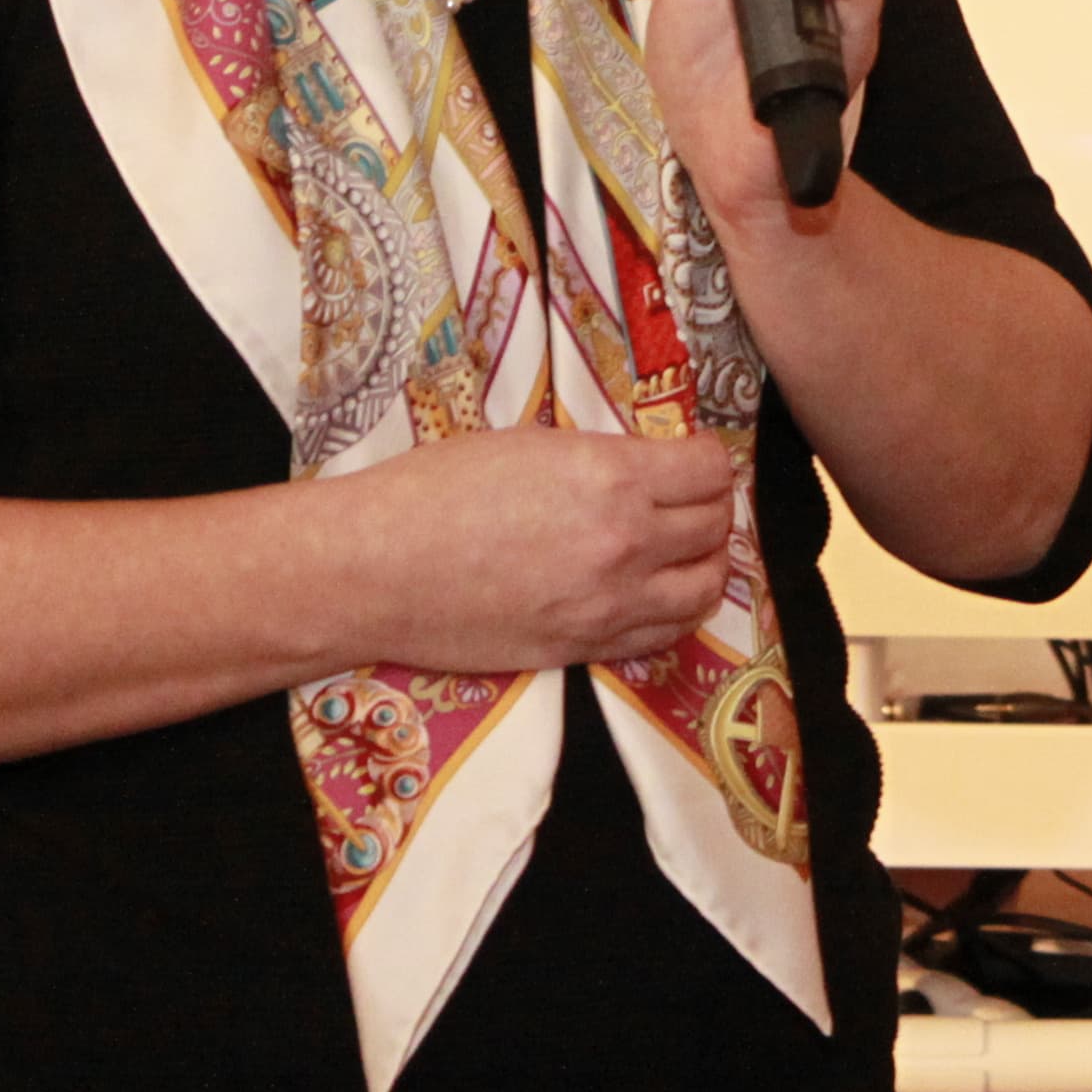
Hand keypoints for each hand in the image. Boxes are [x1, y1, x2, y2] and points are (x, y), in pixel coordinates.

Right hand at [336, 427, 744, 672]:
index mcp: (612, 477)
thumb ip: (601, 458)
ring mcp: (608, 604)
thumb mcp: (531, 444)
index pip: (710, 470)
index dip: (707, 461)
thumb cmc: (436, 491)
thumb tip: (645, 465)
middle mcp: (625, 543)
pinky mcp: (584, 648)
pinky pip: (664, 635)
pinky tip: (658, 592)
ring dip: (704, 563)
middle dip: (710, 508)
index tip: (692, 461)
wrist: (376, 570)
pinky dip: (675, 611)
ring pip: (704, 589)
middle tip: (689, 501)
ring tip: (682, 549)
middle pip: (715, 527)